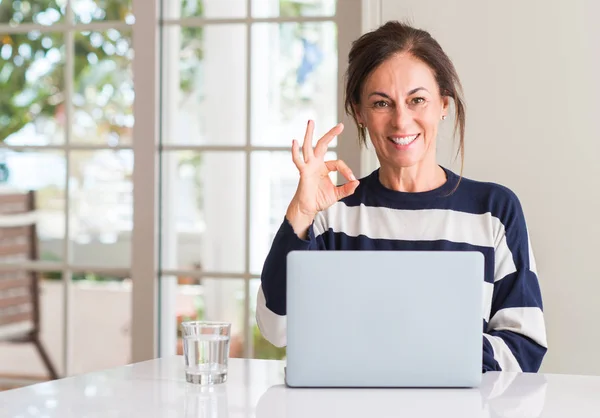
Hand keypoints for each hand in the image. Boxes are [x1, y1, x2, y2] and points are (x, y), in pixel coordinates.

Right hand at [286, 120, 359, 236]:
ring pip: (309, 146)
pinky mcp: (303, 172)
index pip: (338, 163)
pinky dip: (295, 151)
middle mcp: (316, 164)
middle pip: (323, 145)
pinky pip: (297, 160)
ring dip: (309, 134)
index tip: (352, 179)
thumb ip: (347, 189)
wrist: (308, 209)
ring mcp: (308, 166)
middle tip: (340, 125)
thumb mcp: (337, 194)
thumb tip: (357, 182)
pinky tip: (295, 142)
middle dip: (331, 134)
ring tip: (311, 121)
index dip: (347, 170)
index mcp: (324, 167)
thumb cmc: (319, 200)